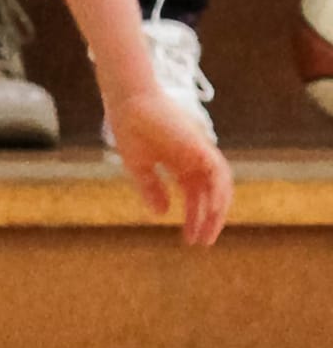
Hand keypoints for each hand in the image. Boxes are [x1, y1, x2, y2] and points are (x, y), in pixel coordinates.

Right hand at [104, 88, 233, 246]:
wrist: (128, 104)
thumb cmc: (130, 129)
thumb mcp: (139, 167)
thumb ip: (150, 189)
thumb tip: (161, 214)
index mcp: (181, 164)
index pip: (196, 196)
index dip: (194, 218)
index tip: (190, 239)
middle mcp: (194, 160)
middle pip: (210, 195)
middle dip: (208, 220)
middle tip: (202, 243)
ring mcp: (199, 152)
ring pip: (219, 186)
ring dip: (216, 211)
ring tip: (207, 233)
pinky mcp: (200, 145)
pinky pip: (218, 172)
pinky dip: (218, 192)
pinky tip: (212, 211)